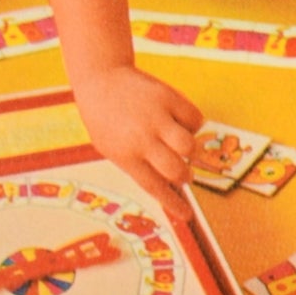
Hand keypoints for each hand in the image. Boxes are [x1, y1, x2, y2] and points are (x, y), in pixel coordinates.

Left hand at [73, 64, 203, 220]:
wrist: (101, 79)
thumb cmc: (105, 119)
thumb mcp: (111, 148)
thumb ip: (136, 166)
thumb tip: (167, 184)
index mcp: (126, 155)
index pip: (155, 187)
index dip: (173, 204)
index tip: (186, 215)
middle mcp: (142, 138)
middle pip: (176, 169)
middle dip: (184, 177)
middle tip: (183, 174)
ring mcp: (157, 116)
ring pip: (189, 145)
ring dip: (190, 151)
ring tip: (181, 146)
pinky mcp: (169, 97)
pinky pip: (195, 118)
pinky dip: (193, 124)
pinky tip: (181, 122)